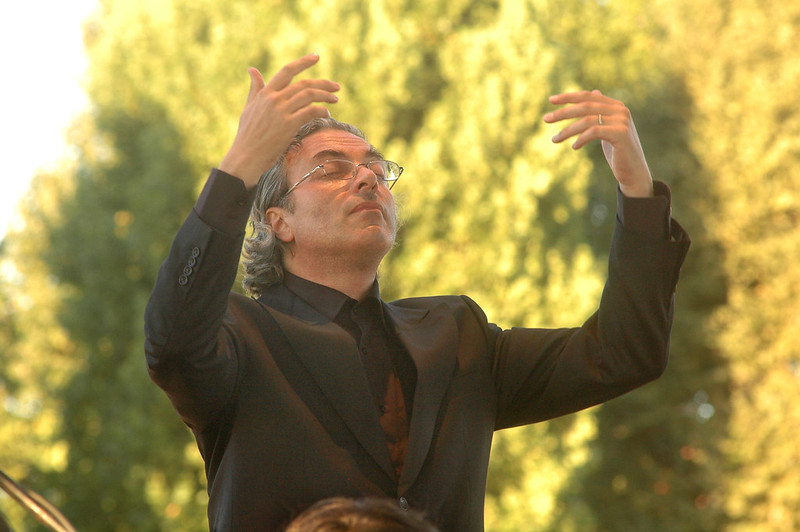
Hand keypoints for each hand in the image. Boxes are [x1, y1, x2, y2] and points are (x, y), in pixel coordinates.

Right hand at [219, 53, 340, 187]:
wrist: (246, 157)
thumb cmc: (247, 135)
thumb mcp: (249, 107)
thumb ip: (255, 88)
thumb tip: (252, 69)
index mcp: (265, 93)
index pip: (287, 71)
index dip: (303, 62)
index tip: (316, 56)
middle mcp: (274, 99)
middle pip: (304, 84)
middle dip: (323, 84)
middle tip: (336, 87)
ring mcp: (281, 112)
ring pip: (309, 96)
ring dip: (325, 96)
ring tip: (335, 99)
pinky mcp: (288, 125)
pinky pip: (310, 112)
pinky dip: (321, 111)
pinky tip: (327, 114)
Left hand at [544, 90, 652, 197]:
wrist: (633, 171)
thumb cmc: (618, 151)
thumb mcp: (607, 128)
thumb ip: (601, 111)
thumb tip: (594, 91)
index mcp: (615, 106)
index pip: (588, 96)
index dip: (568, 96)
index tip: (550, 100)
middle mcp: (620, 110)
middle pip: (585, 106)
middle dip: (563, 112)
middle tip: (545, 119)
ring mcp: (622, 121)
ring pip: (587, 120)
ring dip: (567, 130)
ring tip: (554, 139)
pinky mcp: (620, 133)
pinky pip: (593, 132)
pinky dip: (580, 139)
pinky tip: (574, 147)